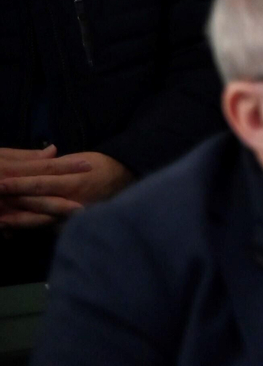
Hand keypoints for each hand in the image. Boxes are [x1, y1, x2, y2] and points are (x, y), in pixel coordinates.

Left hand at [0, 149, 130, 226]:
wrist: (124, 178)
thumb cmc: (98, 165)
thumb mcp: (76, 159)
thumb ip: (52, 166)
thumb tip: (30, 167)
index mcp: (74, 181)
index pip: (40, 184)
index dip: (19, 184)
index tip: (0, 183)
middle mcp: (73, 201)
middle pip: (38, 204)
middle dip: (14, 203)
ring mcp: (73, 216)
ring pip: (41, 221)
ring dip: (18, 221)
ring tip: (0, 221)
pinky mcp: (73, 224)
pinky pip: (48, 228)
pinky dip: (30, 228)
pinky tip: (14, 229)